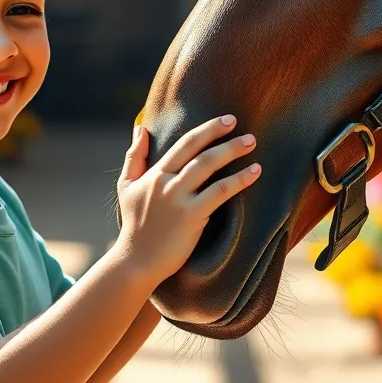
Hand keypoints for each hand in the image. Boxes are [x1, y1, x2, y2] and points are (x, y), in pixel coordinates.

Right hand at [114, 115, 259, 286]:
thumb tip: (140, 128)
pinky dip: (239, 179)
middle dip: (218, 132)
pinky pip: (220, 192)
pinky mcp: (191, 216)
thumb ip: (134, 157)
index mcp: (155, 174)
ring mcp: (178, 198)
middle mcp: (166, 182)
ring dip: (232, 151)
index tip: (225, 120)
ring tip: (251, 142)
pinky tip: (255, 172)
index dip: (205, 130)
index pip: (183, 144)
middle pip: (196, 150)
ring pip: (208, 166)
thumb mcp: (126, 186)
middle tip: (237, 122)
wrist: (136, 261)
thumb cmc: (134, 225)